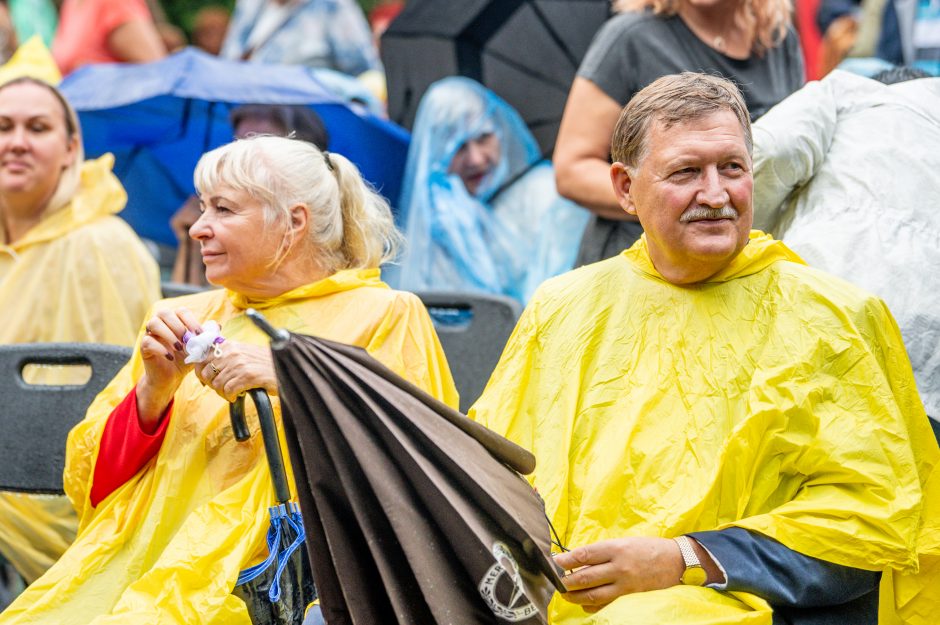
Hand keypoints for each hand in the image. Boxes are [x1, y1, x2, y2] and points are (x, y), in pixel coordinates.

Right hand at [137, 308, 203, 428]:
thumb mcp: (199, 347)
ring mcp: (150, 334)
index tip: (199, 335)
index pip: (181, 311)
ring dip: (168, 335)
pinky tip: (170, 357)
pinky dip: (161, 349)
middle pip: (164, 312)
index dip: (191, 321)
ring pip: (153, 323)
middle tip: (187, 340)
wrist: (172, 377)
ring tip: (179, 348)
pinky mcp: (144, 347)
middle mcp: (161, 323)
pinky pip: (147, 341)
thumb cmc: (186, 358)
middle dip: (178, 326)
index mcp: (175, 320)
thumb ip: (207, 336)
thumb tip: (217, 325)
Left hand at [194, 341, 276, 402]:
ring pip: (217, 384)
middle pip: (206, 373)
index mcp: (230, 345)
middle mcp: (233, 352)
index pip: (202, 358)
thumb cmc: (265, 364)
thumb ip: (227, 354)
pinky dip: (231, 396)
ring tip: (233, 393)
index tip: (207, 380)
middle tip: (223, 389)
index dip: (201, 372)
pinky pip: (228, 390)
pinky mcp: (248, 375)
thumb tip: (205, 364)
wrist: (287, 368)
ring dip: (223, 393)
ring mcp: (240, 363)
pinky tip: (239, 395)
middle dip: (212, 385)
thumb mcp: (244, 352)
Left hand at [553, 537, 684, 611]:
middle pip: (585, 577)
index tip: (554, 562)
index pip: (584, 555)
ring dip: (575, 596)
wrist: (676, 561)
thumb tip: (577, 558)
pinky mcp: (630, 598)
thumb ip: (602, 551)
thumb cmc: (647, 548)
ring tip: (566, 595)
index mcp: (616, 548)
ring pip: (593, 595)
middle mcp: (619, 567)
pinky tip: (584, 602)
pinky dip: (591, 605)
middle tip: (556, 582)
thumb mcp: (623, 542)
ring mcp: (625, 585)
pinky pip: (606, 605)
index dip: (566, 560)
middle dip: (566, 582)